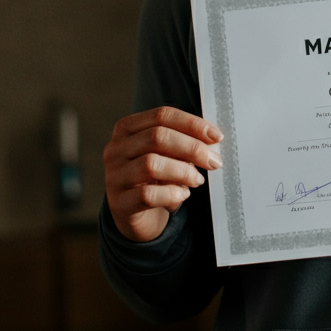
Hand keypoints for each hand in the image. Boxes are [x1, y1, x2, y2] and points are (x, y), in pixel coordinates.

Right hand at [103, 106, 222, 242]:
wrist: (137, 214)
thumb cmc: (156, 177)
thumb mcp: (168, 154)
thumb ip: (183, 142)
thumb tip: (213, 139)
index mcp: (127, 128)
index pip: (162, 115)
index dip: (192, 124)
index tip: (216, 136)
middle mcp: (115, 149)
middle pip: (157, 137)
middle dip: (193, 148)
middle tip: (214, 161)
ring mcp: (114, 177)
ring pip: (151, 165)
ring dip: (184, 172)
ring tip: (198, 180)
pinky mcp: (119, 203)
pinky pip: (148, 195)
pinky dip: (172, 194)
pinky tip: (183, 194)